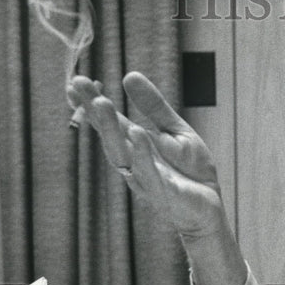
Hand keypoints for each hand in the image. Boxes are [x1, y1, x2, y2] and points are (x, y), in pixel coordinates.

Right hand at [68, 72, 222, 239]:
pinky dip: (142, 155)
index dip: (91, 103)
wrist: (209, 210)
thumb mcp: (175, 131)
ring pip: (123, 155)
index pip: (109, 122)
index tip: (75, 81)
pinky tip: (137, 134)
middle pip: (109, 136)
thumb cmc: (190, 172)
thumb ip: (154, 107)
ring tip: (101, 103)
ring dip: (110, 130)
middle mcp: (133, 163)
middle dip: (94, 112)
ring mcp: (146, 179)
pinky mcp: (164, 194)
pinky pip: (150, 174)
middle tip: (78, 86)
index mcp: (135, 146)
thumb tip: (129, 75)